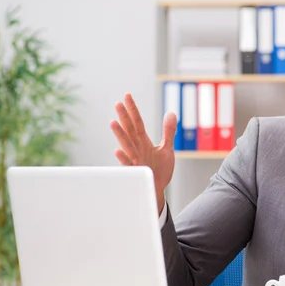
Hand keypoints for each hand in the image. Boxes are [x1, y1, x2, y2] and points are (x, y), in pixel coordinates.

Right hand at [109, 93, 176, 213]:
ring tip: (113, 122)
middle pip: (130, 130)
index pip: (137, 122)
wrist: (158, 190)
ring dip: (120, 134)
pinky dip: (123, 158)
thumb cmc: (160, 170)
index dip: (133, 109)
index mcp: (144, 141)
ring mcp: (135, 160)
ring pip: (126, 145)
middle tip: (118, 103)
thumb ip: (168, 131)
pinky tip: (118, 150)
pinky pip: (128, 164)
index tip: (127, 95)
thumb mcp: (167, 148)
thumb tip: (171, 113)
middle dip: (124, 117)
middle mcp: (138, 148)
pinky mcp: (137, 172)